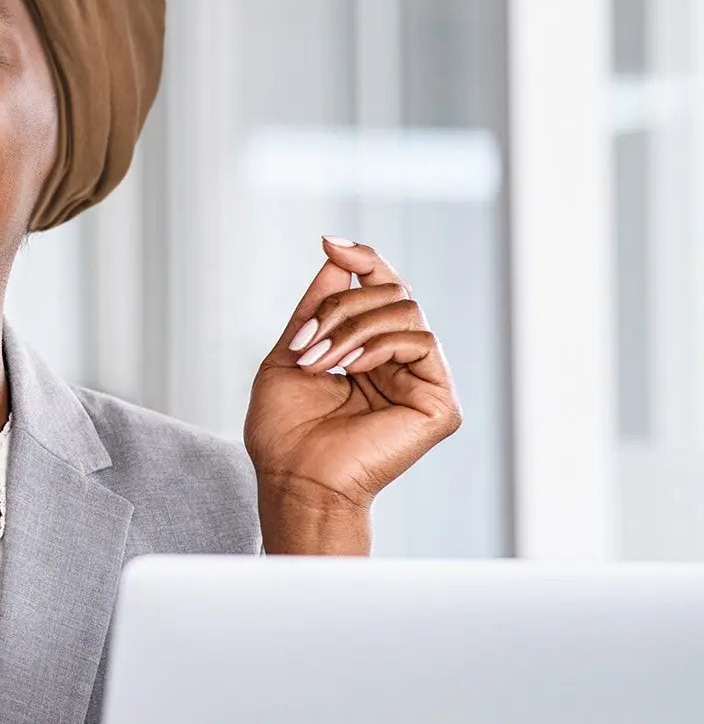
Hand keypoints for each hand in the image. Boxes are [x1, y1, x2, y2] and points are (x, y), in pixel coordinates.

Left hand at [244, 237, 462, 547]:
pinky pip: (420, 341)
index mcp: (369, 352)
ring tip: (320, 362)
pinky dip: (379, 344)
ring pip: (405, 310)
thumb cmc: (285, 433)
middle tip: (307, 344)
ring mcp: (423, 380)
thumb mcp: (291, 354)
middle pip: (390, 292)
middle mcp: (400, 363)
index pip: (380, 289)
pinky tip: (351, 369)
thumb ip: (316, 307)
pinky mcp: (439, 401)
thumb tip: (336, 256)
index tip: (330, 243)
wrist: (295, 479)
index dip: (362, 259)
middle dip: (340, 307)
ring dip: (352, 328)